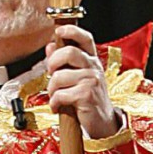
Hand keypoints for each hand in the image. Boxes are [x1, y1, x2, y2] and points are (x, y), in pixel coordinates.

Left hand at [44, 24, 120, 139]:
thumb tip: (50, 46)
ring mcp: (92, 80)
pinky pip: (60, 94)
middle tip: (51, 73)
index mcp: (91, 60)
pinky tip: (58, 107)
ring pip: (59, 76)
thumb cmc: (87, 98)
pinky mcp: (87, 95)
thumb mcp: (77, 77)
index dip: (71, 30)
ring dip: (51, 89)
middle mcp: (94, 67)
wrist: (102, 123)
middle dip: (53, 63)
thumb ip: (64, 61)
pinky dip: (54, 103)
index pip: (85, 38)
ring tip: (55, 96)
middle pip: (69, 52)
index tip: (58, 31)